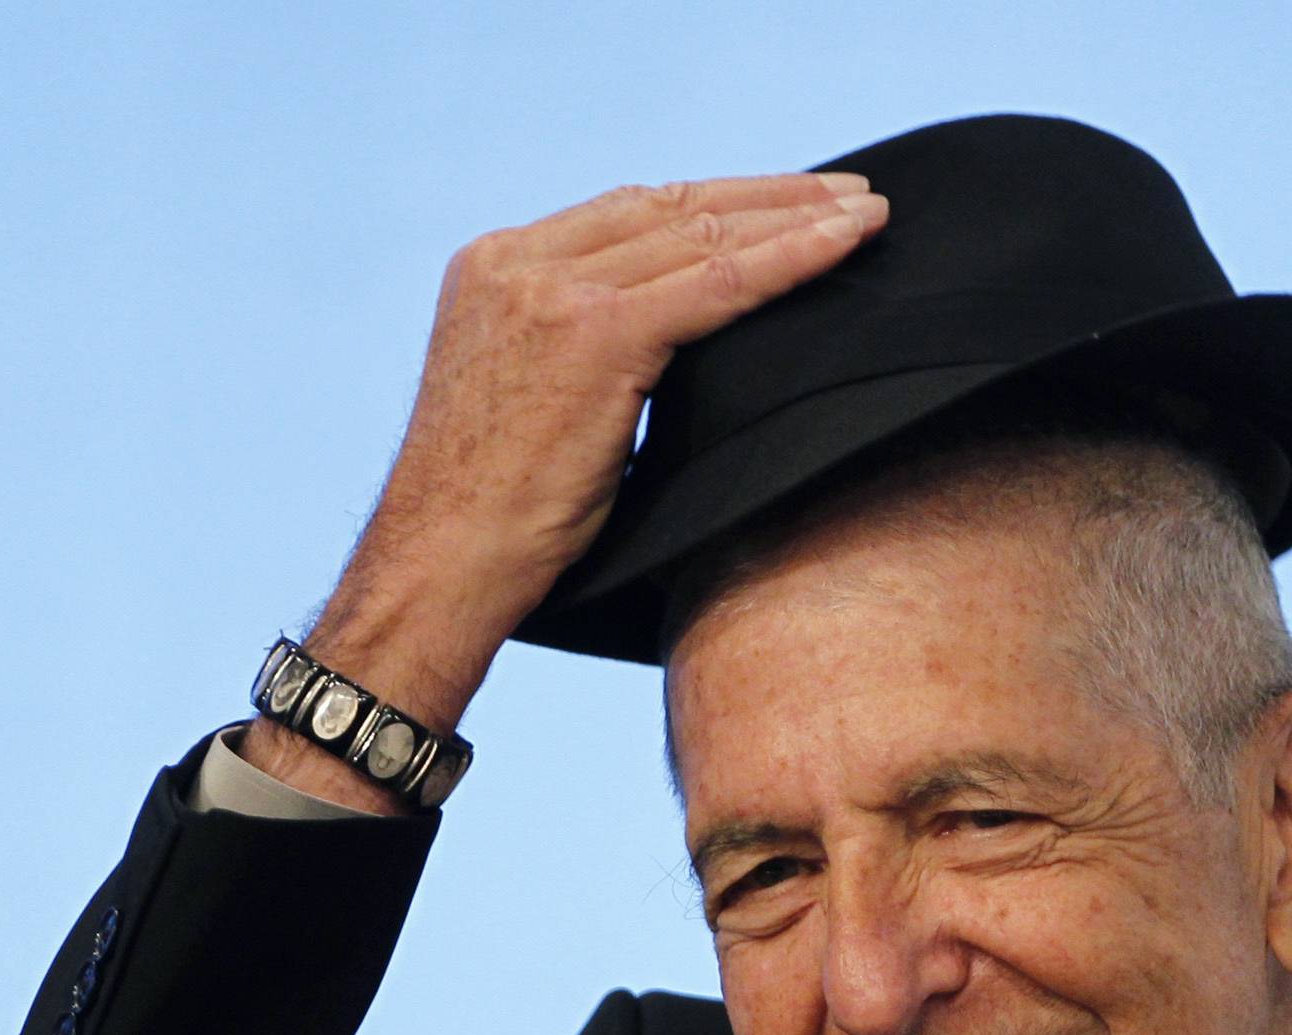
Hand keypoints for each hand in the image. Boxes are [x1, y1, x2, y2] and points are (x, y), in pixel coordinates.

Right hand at [248, 172, 888, 811]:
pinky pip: (718, 281)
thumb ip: (571, 355)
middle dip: (764, 197)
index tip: (775, 208)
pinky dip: (791, 259)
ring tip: (863, 216)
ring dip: (793, 217)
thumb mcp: (519, 406)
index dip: (709, 205)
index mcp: (489, 269)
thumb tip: (665, 355)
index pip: (622, 215)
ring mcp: (550, 291)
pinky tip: (845, 245)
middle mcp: (514, 262)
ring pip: (701, 233)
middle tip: (843, 195)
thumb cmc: (483, 524)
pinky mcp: (593, 331)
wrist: (439, 569)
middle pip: (667, 207)